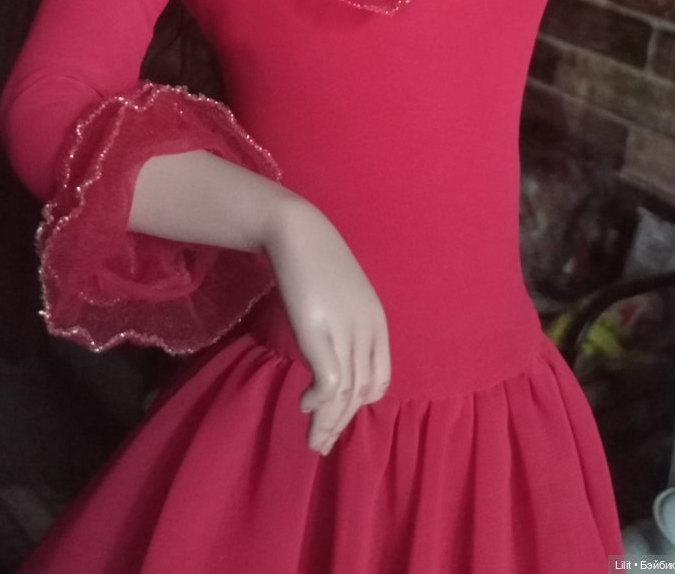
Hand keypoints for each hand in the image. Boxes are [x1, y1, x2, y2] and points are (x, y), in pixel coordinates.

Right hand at [263, 195, 390, 455]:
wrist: (297, 230)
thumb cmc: (315, 260)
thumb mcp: (341, 297)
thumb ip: (345, 325)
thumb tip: (333, 357)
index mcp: (377, 323)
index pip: (378, 379)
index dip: (359, 403)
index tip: (337, 415)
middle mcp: (367, 331)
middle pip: (361, 392)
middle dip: (341, 422)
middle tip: (320, 444)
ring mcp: (344, 331)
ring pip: (345, 394)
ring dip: (327, 422)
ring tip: (312, 440)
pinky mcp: (318, 331)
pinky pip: (329, 382)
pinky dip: (319, 402)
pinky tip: (303, 404)